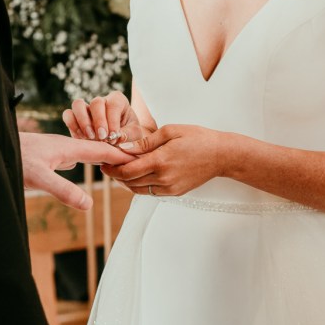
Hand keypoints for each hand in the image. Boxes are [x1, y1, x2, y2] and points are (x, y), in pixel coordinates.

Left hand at [20, 132, 135, 209]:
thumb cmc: (13, 158)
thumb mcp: (39, 177)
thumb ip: (63, 190)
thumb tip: (88, 204)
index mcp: (68, 147)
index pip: (102, 150)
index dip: (122, 155)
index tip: (141, 159)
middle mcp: (65, 146)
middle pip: (98, 149)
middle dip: (117, 155)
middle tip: (137, 162)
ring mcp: (57, 150)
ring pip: (87, 152)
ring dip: (103, 156)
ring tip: (118, 163)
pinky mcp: (48, 156)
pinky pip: (76, 156)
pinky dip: (87, 160)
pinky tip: (84, 164)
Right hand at [62, 91, 142, 143]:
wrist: (116, 144)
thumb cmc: (128, 136)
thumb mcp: (135, 136)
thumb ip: (129, 135)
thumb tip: (118, 137)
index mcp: (118, 101)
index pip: (113, 104)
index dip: (113, 120)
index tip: (114, 136)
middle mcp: (101, 102)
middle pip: (96, 102)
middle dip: (98, 121)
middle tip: (102, 138)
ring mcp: (86, 108)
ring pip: (78, 104)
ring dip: (82, 121)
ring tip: (90, 137)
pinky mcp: (75, 118)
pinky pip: (68, 115)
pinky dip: (72, 126)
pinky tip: (81, 139)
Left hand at [101, 125, 222, 195]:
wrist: (221, 156)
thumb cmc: (197, 138)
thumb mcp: (170, 132)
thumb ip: (145, 142)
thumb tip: (124, 148)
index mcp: (161, 161)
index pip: (127, 170)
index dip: (112, 168)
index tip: (103, 162)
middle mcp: (164, 178)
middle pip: (129, 182)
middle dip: (116, 174)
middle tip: (108, 165)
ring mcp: (169, 188)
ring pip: (138, 189)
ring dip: (126, 181)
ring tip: (120, 169)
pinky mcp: (174, 192)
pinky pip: (150, 191)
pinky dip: (139, 184)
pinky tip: (137, 174)